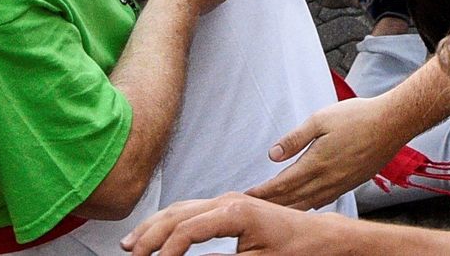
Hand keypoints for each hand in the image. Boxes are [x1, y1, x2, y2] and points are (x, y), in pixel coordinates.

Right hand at [123, 194, 343, 255]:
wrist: (320, 237)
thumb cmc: (295, 250)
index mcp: (235, 211)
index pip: (187, 229)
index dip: (166, 251)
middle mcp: (229, 200)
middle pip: (176, 214)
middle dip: (149, 235)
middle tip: (129, 255)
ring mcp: (229, 200)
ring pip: (180, 208)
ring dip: (155, 226)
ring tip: (132, 244)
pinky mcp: (230, 206)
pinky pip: (192, 209)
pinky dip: (171, 221)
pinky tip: (159, 233)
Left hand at [246, 95, 404, 209]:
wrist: (392, 123)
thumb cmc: (359, 117)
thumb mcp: (320, 119)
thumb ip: (295, 139)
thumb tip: (273, 154)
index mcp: (316, 163)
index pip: (282, 185)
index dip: (263, 192)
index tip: (248, 196)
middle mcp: (327, 179)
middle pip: (292, 200)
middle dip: (271, 204)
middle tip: (254, 207)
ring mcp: (340, 184)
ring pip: (307, 204)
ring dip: (288, 208)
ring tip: (273, 210)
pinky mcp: (351, 184)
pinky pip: (323, 201)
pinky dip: (308, 206)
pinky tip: (304, 205)